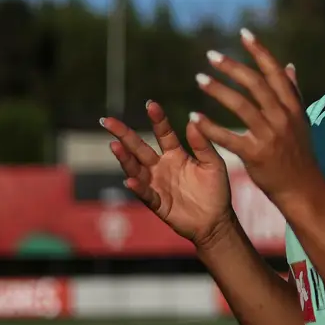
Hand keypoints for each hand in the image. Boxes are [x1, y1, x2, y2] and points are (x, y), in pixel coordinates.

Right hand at [101, 99, 232, 248]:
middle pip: (139, 148)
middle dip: (124, 134)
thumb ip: (202, 144)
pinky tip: (131, 180)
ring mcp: (157, 184)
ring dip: (125, 158)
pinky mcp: (158, 203)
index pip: (163, 133)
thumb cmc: (216, 189)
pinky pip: (146, 194)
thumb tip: (192, 120)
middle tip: (108, 121)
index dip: (157, 119)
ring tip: (115, 145)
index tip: (150, 104)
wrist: (216, 220)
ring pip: (136, 169)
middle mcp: (162, 166)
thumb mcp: (213, 163)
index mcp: (176, 153)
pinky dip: (138, 188)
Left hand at [193, 29, 321, 208]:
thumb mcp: (300, 120)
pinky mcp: (255, 154)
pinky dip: (210, 127)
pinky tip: (194, 117)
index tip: (243, 33)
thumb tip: (289, 65)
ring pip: (241, 105)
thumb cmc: (298, 153)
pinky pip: (229, 137)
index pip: (274, 72)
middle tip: (211, 55)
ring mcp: (269, 135)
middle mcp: (282, 117)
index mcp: (292, 106)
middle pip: (255, 84)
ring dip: (218, 90)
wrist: (302, 188)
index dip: (259, 51)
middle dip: (232, 67)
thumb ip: (293, 92)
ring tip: (199, 78)